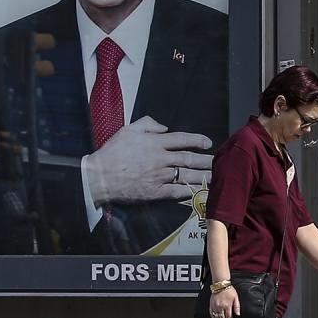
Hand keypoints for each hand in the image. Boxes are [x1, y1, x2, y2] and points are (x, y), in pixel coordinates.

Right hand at [87, 116, 212, 205]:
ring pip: (187, 176)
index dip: (197, 140)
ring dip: (203, 176)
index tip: (208, 143)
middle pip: (189, 159)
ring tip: (215, 176)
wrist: (98, 177)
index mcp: (155, 143)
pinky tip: (199, 191)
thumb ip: (148, 124)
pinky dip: (189, 191)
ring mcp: (159, 177)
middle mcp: (161, 159)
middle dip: (205, 160)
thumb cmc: (112, 152)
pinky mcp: (155, 192)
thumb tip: (164, 128)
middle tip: (218, 161)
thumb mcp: (128, 130)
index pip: (182, 139)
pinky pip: (177, 192)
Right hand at [209, 287, 239, 317]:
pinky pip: (211, 314)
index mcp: (227, 305)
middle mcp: (220, 307)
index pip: (229, 317)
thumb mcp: (236, 297)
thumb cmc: (228, 290)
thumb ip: (237, 306)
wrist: (220, 285)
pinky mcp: (211, 305)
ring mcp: (215, 306)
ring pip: (217, 317)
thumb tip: (238, 314)